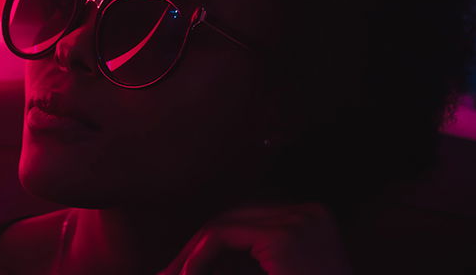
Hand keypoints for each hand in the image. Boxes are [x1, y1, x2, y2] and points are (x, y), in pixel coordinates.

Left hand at [158, 203, 351, 274]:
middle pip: (234, 218)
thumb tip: (194, 262)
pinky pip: (223, 236)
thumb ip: (243, 263)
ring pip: (225, 224)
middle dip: (197, 247)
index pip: (248, 220)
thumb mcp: (272, 273)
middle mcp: (308, 211)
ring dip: (193, 253)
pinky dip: (199, 256)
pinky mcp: (285, 236)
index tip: (185, 267)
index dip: (213, 243)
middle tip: (168, 272)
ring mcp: (299, 220)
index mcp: (310, 219)